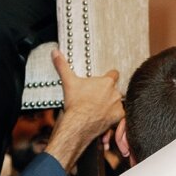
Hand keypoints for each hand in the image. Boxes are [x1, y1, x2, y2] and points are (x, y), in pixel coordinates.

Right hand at [44, 50, 122, 170]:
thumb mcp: (68, 82)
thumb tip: (55, 52)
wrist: (78, 123)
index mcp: (107, 81)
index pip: (114, 74)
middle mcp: (116, 92)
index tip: (104, 80)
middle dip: (108, 93)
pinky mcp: (118, 117)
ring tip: (98, 109)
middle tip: (96, 98)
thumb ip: (63, 66)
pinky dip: (113, 116)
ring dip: (111, 104)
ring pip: (117, 102)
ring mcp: (118, 105)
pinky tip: (103, 117)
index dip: (109, 76)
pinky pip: (119, 115)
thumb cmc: (75, 102)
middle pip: (115, 90)